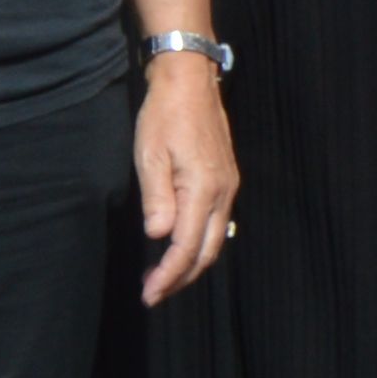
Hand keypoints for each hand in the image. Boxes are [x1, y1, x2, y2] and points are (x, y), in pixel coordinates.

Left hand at [133, 51, 240, 307]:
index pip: (185, 246)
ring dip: (191, 265)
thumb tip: (159, 235)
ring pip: (215, 240)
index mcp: (202, 189)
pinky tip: (180, 247)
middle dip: (181, 279)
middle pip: (207, 252)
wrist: (191, 82)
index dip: (168, 276)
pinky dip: (199, 245)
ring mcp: (228, 187)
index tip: (148, 295)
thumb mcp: (150, 154)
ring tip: (164, 277)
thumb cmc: (165, 115)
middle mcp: (223, 193)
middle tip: (153, 294)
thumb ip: (156, 196)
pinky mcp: (226, 180)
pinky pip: (217, 224)